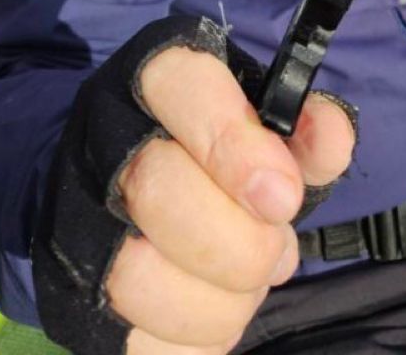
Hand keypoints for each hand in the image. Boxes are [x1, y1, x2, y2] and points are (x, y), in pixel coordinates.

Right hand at [107, 45, 355, 354]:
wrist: (132, 199)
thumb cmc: (218, 158)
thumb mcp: (266, 131)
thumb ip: (304, 132)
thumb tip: (331, 133)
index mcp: (158, 78)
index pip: (183, 86)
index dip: (233, 142)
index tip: (283, 196)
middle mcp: (105, 137)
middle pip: (157, 189)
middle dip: (239, 242)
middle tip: (275, 253)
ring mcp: (77, 217)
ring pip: (139, 274)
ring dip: (219, 301)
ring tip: (245, 284)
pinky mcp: (73, 296)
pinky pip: (138, 342)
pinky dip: (195, 341)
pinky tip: (212, 310)